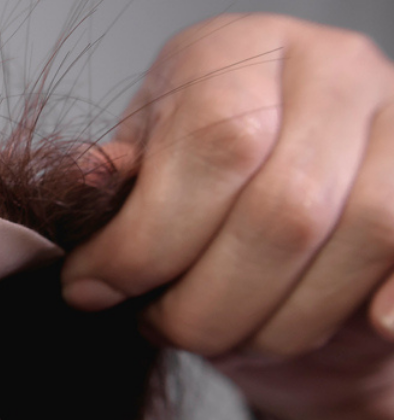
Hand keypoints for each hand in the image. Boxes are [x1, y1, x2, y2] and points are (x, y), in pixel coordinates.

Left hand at [62, 14, 393, 419]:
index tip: (94, 290)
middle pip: (285, 208)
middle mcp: (331, 68)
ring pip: (360, 240)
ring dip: (279, 321)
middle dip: (206, 301)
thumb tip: (86, 182)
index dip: (147, 238)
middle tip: (164, 328)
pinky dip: (380, 308)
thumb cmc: (197, 194)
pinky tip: (346, 330)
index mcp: (235, 51)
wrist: (289, 221)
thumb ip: (113, 183)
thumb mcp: (137, 177)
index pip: (214, 141)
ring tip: (226, 337)